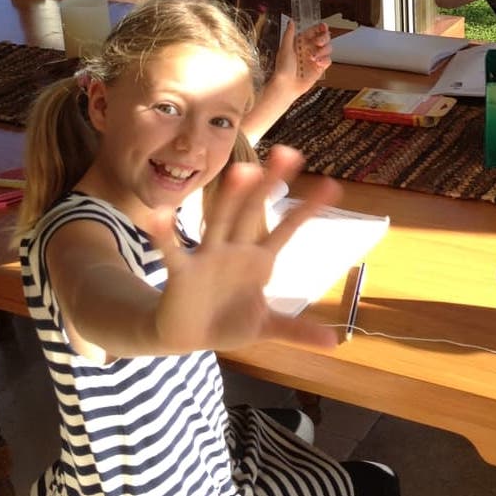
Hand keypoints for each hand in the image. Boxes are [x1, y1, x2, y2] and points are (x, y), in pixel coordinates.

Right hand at [153, 146, 341, 353]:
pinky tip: (159, 214)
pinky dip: (165, 234)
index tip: (331, 185)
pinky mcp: (183, 273)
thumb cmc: (229, 321)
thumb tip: (335, 343)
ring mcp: (209, 258)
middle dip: (269, 184)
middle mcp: (235, 250)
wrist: (188, 336)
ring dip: (231, 197)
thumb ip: (297, 330)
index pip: (287, 229)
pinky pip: (173, 251)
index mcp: (259, 260)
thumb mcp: (267, 327)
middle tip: (287, 152)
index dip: (308, 210)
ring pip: (221, 221)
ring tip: (243, 170)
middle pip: (254, 211)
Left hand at [276, 20, 331, 95]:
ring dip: (323, 50)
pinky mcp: (319, 67)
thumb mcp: (285, 49)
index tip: (323, 26)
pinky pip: (328, 60)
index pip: (313, 31)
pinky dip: (324, 60)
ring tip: (314, 57)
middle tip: (319, 42)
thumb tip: (291, 21)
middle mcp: (309, 48)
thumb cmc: (282, 68)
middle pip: (324, 38)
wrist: (286, 86)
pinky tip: (317, 63)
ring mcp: (315, 58)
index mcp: (301, 42)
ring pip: (328, 48)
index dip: (320, 27)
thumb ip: (289, 34)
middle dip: (324, 38)